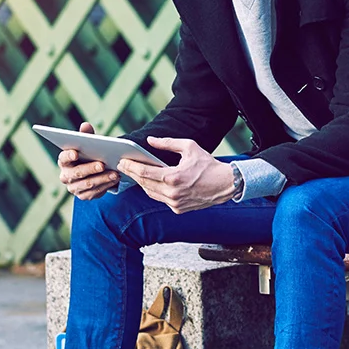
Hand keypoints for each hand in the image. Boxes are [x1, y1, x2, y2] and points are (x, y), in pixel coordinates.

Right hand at [58, 122, 120, 199]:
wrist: (93, 172)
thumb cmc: (88, 155)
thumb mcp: (88, 144)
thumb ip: (86, 135)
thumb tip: (85, 125)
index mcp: (64, 161)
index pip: (63, 158)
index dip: (68, 156)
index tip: (76, 153)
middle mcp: (65, 176)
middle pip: (77, 173)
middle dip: (90, 168)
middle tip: (102, 164)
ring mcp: (73, 187)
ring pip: (87, 184)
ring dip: (102, 179)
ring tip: (115, 174)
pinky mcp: (83, 195)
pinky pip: (94, 192)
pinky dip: (105, 186)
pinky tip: (114, 180)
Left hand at [115, 136, 235, 212]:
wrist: (225, 184)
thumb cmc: (208, 165)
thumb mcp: (189, 147)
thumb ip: (167, 143)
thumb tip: (150, 140)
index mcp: (173, 177)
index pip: (145, 172)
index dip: (131, 167)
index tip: (122, 162)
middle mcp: (172, 193)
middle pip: (144, 183)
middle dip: (132, 174)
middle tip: (123, 166)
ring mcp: (175, 203)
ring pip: (150, 193)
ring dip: (141, 183)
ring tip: (134, 173)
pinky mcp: (178, 209)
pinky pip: (160, 199)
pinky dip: (153, 191)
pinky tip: (148, 182)